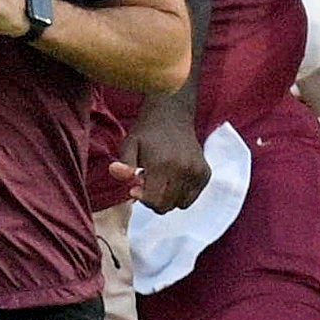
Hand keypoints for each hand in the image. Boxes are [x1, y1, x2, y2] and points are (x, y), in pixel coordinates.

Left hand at [121, 98, 210, 213]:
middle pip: (166, 205)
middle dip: (154, 199)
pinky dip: (181, 193)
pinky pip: (190, 198)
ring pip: (179, 204)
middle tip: (148, 182)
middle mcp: (183, 169)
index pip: (154, 201)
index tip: (136, 187)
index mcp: (162, 164)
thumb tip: (115, 172)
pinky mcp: (205, 173)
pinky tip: (173, 178)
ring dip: (168, 197)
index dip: (142, 198)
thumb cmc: (146, 132)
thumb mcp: (129, 144)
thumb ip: (124, 163)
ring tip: (160, 179)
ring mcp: (197, 172)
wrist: (171, 114)